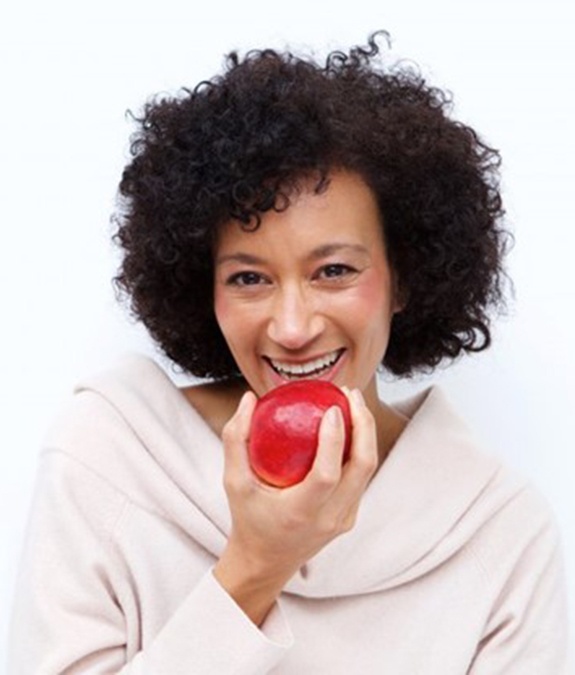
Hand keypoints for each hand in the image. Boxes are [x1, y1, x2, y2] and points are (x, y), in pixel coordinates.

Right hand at [213, 387, 377, 623]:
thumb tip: (249, 398)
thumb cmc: (247, 518)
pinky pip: (361, 477)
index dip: (334, 440)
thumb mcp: (233, 482)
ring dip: (366, 433)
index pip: (327, 475)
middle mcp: (329, 518)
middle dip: (364, 425)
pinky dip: (360, 448)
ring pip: (368, 470)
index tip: (333, 409)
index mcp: (300, 513)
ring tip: (354, 403)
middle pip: (363, 467)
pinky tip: (350, 426)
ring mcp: (344, 519)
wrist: (265, 561)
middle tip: (350, 395)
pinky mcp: (350, 516)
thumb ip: (235, 439)